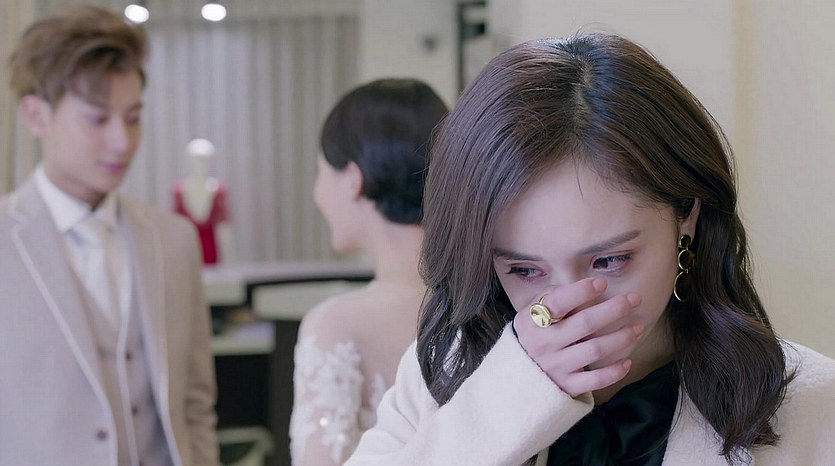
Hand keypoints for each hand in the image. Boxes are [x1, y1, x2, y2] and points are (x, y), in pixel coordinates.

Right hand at [513, 278, 643, 397]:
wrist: (516, 377)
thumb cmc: (531, 336)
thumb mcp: (530, 313)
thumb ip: (551, 297)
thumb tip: (580, 286)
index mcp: (533, 322)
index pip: (557, 303)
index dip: (581, 292)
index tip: (601, 284)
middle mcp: (544, 344)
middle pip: (585, 324)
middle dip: (613, 309)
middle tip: (634, 299)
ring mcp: (556, 367)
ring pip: (595, 350)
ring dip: (621, 337)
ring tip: (638, 327)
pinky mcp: (566, 386)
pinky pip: (595, 380)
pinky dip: (614, 371)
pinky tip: (627, 360)